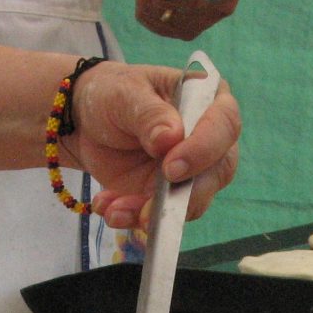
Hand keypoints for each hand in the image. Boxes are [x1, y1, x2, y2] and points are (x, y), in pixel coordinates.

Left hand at [58, 61, 239, 227]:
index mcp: (207, 100)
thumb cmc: (114, 96)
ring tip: (114, 211)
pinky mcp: (172, 195)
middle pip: (218, 172)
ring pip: (191, 202)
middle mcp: (210, 139)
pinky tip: (109, 208)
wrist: (87, 122)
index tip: (171, 169)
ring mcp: (194, 171)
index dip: (204, 150)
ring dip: (152, 213)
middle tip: (147, 210)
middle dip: (184, 197)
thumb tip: (172, 137)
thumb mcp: (125, 94)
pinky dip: (133, 217)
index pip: (224, 125)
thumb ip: (149, 114)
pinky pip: (164, 214)